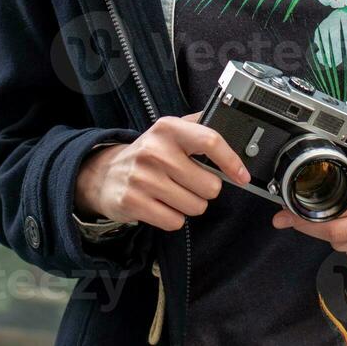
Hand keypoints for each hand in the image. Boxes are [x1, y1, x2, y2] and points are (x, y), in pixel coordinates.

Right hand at [74, 111, 251, 231]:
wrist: (104, 173)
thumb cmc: (148, 153)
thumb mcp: (169, 131)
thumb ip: (197, 125)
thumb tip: (230, 124)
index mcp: (168, 128)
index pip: (210, 141)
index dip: (231, 161)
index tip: (242, 175)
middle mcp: (155, 150)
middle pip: (209, 185)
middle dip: (205, 189)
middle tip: (189, 183)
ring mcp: (142, 177)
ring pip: (195, 206)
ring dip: (190, 205)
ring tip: (173, 193)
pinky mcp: (133, 202)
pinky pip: (175, 221)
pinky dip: (173, 218)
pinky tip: (161, 204)